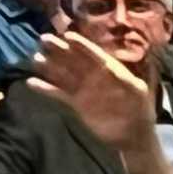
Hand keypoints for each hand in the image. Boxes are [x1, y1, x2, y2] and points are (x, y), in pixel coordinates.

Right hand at [28, 33, 154, 151]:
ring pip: (62, 74)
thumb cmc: (140, 111)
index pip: (92, 54)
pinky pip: (57, 93)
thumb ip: (125, 80)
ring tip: (35, 59)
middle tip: (43, 39)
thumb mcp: (138, 93)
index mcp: (108, 70)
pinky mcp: (75, 104)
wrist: (132, 137)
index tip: (67, 36)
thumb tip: (109, 67)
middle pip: (73, 60)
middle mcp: (92, 76)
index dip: (80, 45)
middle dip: (59, 49)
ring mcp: (82, 90)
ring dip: (49, 66)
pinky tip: (32, 82)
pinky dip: (45, 88)